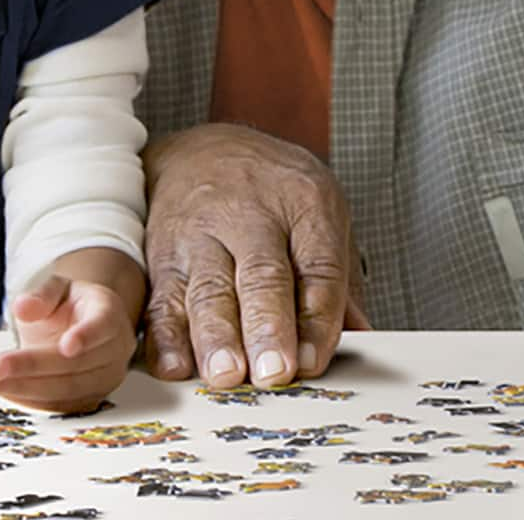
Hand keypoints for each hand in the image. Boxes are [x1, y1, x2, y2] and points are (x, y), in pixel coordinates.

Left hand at [0, 271, 137, 413]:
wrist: (82, 327)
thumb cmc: (71, 307)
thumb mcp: (57, 289)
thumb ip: (42, 295)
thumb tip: (23, 307)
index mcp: (108, 314)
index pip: (102, 326)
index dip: (86, 336)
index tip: (66, 346)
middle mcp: (114, 349)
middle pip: (76, 364)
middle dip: (33, 367)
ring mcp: (105, 378)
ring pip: (67, 389)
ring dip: (25, 388)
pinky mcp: (90, 398)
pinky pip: (60, 405)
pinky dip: (29, 400)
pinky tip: (4, 390)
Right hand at [141, 124, 369, 388]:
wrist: (199, 149)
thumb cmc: (272, 193)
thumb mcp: (319, 213)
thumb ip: (338, 282)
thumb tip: (362, 339)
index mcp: (305, 203)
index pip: (318, 265)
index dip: (316, 317)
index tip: (313, 362)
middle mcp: (251, 215)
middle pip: (262, 276)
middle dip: (267, 327)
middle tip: (274, 372)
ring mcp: (201, 234)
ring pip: (208, 289)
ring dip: (216, 336)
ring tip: (225, 374)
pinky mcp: (161, 255)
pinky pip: (161, 298)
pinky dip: (165, 336)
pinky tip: (175, 366)